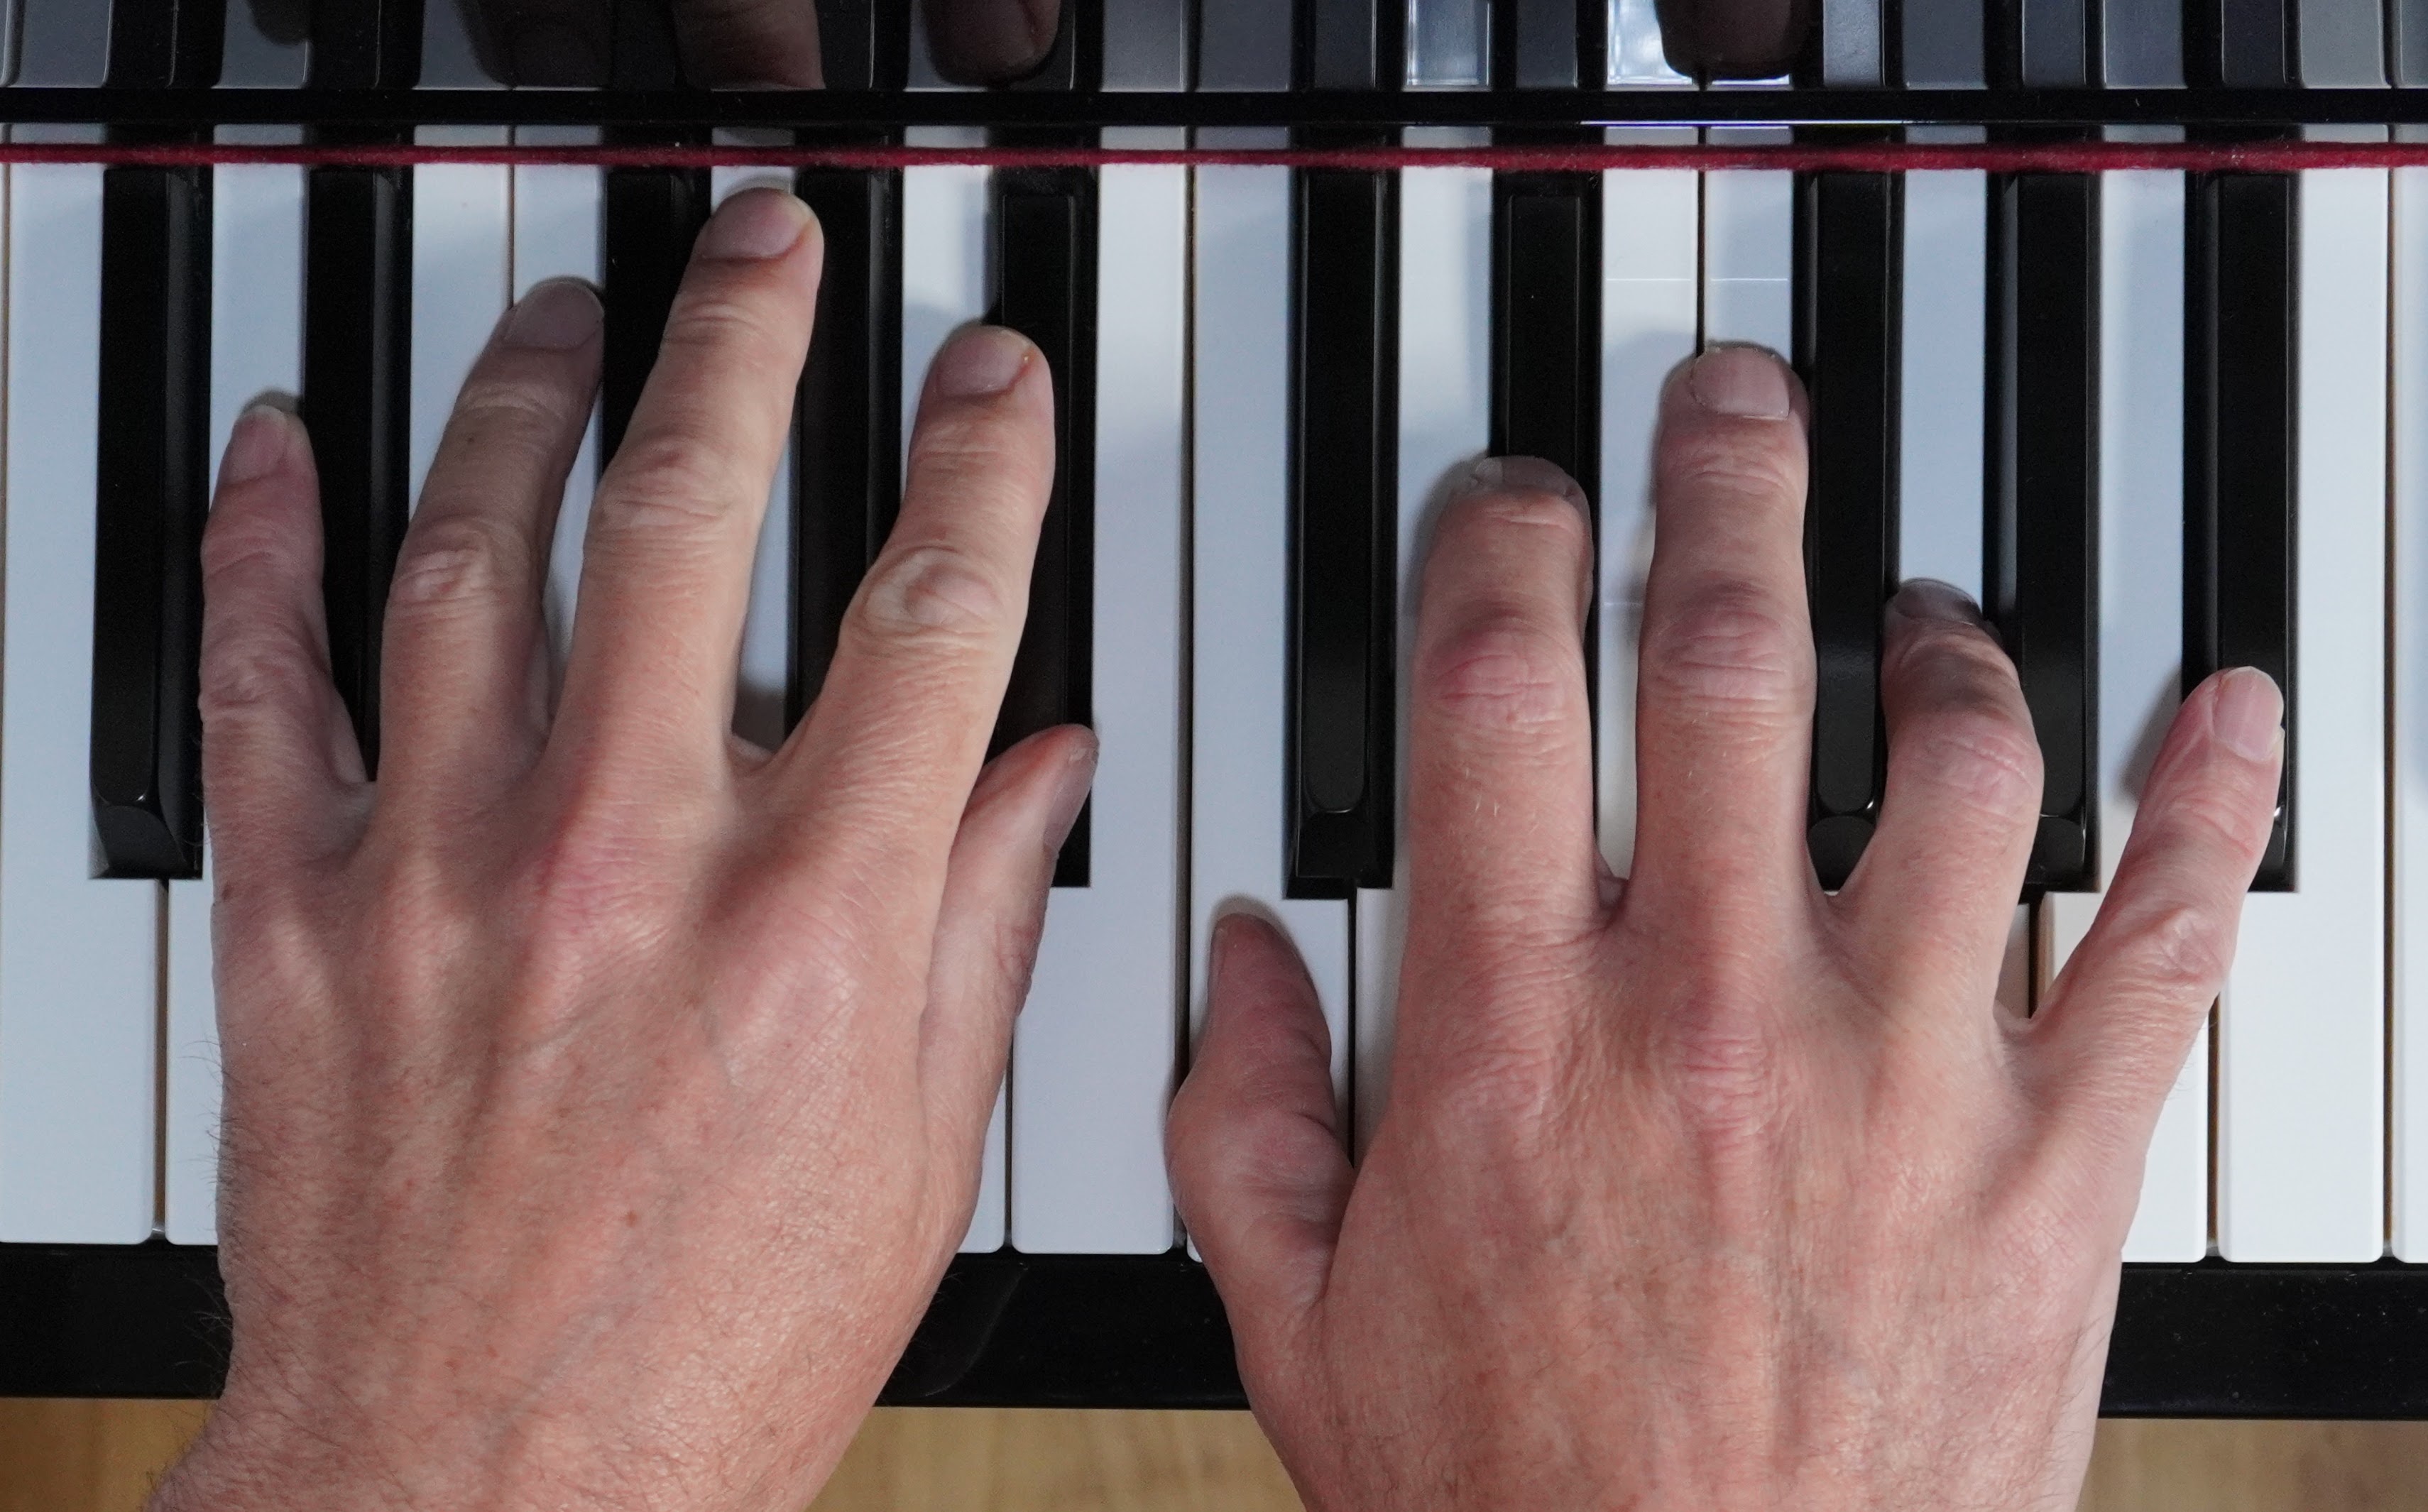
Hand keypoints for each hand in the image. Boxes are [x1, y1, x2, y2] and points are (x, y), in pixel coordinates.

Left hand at [150, 190, 1087, 1511]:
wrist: (475, 1492)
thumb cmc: (704, 1352)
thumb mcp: (913, 1150)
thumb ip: (976, 922)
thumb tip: (1042, 767)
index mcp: (813, 924)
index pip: (930, 613)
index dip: (977, 461)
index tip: (988, 381)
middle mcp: (630, 864)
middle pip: (691, 514)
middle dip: (749, 340)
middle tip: (769, 249)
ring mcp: (448, 870)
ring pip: (477, 551)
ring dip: (526, 397)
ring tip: (569, 315)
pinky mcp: (297, 912)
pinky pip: (265, 682)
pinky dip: (261, 546)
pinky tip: (280, 451)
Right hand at [1169, 346, 2281, 1510]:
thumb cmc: (1516, 1507)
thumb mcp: (1301, 1323)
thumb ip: (1245, 1118)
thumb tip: (1238, 961)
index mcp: (1518, 1034)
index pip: (1499, 688)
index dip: (1502, 547)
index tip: (1516, 507)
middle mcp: (1714, 1013)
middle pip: (1729, 654)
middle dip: (1723, 486)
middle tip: (1729, 411)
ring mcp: (1903, 1074)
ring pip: (1956, 756)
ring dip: (1945, 635)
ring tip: (1923, 606)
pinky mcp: (2050, 1162)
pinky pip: (2158, 937)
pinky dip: (2206, 803)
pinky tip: (2220, 714)